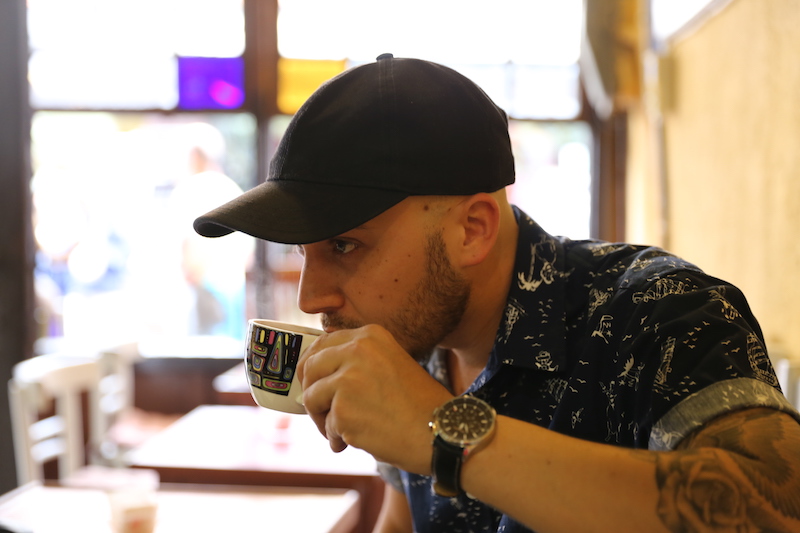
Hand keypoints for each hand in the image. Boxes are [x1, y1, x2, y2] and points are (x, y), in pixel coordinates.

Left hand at [297, 324, 451, 474]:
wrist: (442, 432)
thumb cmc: (419, 405)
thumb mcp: (390, 364)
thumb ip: (357, 362)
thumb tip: (315, 373)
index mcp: (370, 336)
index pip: (321, 344)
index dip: (312, 366)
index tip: (312, 382)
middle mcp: (357, 350)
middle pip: (310, 368)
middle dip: (312, 393)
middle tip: (323, 413)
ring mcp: (348, 379)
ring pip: (311, 398)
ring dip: (323, 419)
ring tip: (343, 431)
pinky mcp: (343, 409)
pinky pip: (327, 425)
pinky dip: (338, 438)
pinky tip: (357, 441)